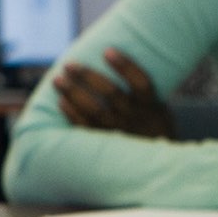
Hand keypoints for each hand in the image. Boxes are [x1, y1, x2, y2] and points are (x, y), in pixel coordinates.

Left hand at [54, 48, 174, 138]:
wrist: (155, 165)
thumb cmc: (155, 129)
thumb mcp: (159, 109)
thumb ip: (142, 92)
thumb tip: (115, 61)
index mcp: (151, 106)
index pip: (141, 82)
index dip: (125, 66)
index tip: (107, 51)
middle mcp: (135, 117)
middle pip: (111, 93)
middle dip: (88, 76)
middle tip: (69, 64)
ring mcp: (119, 131)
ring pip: (94, 110)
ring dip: (74, 93)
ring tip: (58, 80)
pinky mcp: (106, 143)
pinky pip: (86, 128)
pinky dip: (72, 115)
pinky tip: (61, 102)